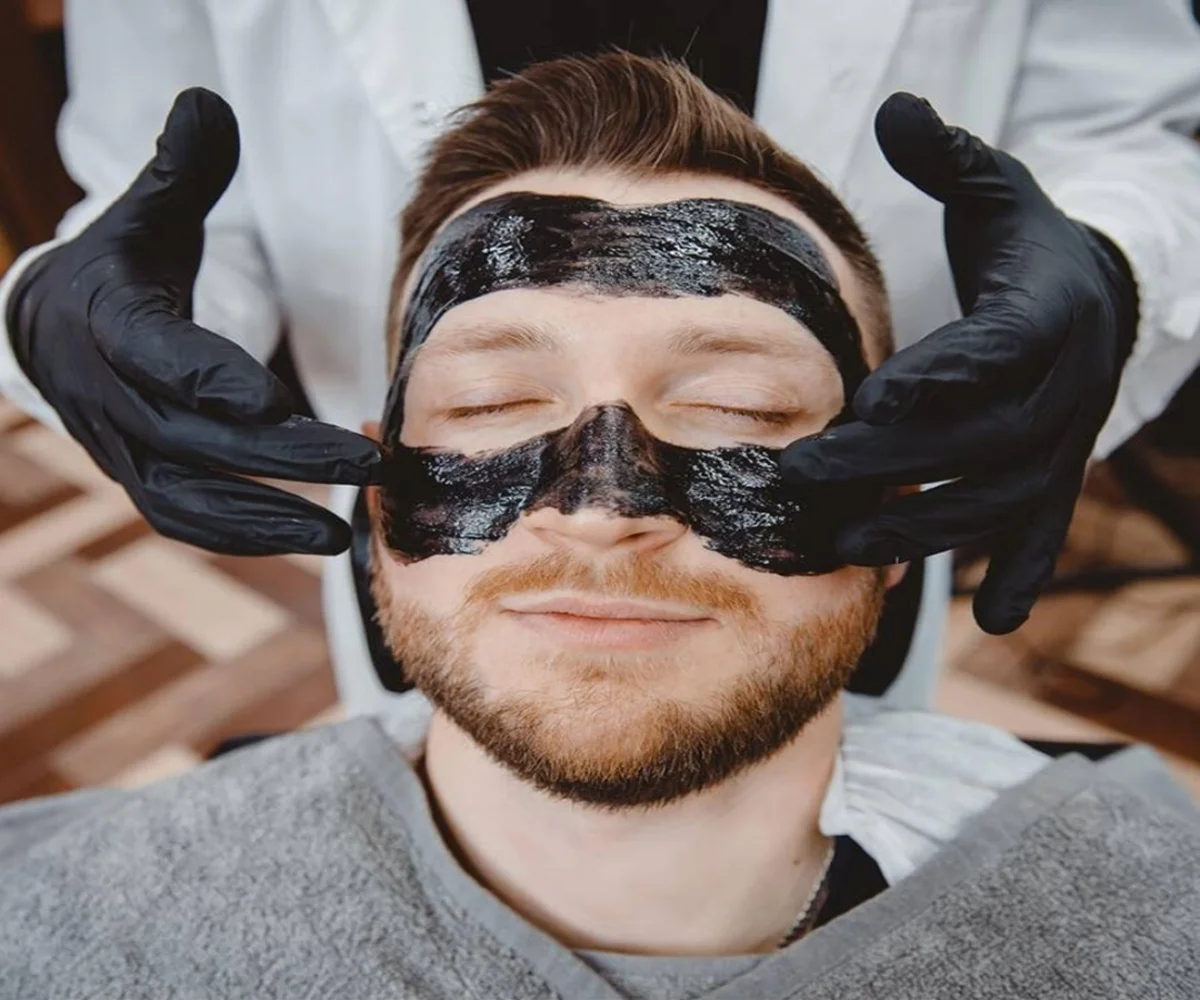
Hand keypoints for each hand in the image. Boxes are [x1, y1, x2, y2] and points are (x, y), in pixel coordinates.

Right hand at [6, 88, 379, 555]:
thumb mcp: (146, 214)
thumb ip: (183, 171)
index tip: (274, 400)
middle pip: (195, 437)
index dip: (212, 379)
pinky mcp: (139, 477)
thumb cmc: (120, 267)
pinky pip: (185, 518)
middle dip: (280, 455)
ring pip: (186, 496)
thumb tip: (206, 101)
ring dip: (264, 519)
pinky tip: (307, 541)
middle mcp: (110, 395)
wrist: (53, 326)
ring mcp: (120, 447)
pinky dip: (243, 536)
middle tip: (365, 462)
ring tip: (341, 534)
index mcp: (113, 323)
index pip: (161, 357)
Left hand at [781, 93, 1137, 633]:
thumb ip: (947, 157)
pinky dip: (1023, 572)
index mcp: (1044, 312)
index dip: (942, 375)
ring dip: (928, 526)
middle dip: (894, 460)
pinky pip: (1048, 529)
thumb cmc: (1026, 247)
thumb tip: (899, 105)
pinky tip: (996, 623)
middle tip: (806, 477)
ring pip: (1003, 497)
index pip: (996, 350)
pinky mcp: (1059, 473)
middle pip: (983, 437)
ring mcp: (1064, 439)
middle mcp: (1064, 384)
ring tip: (848, 549)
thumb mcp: (996, 190)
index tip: (870, 399)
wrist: (1099, 295)